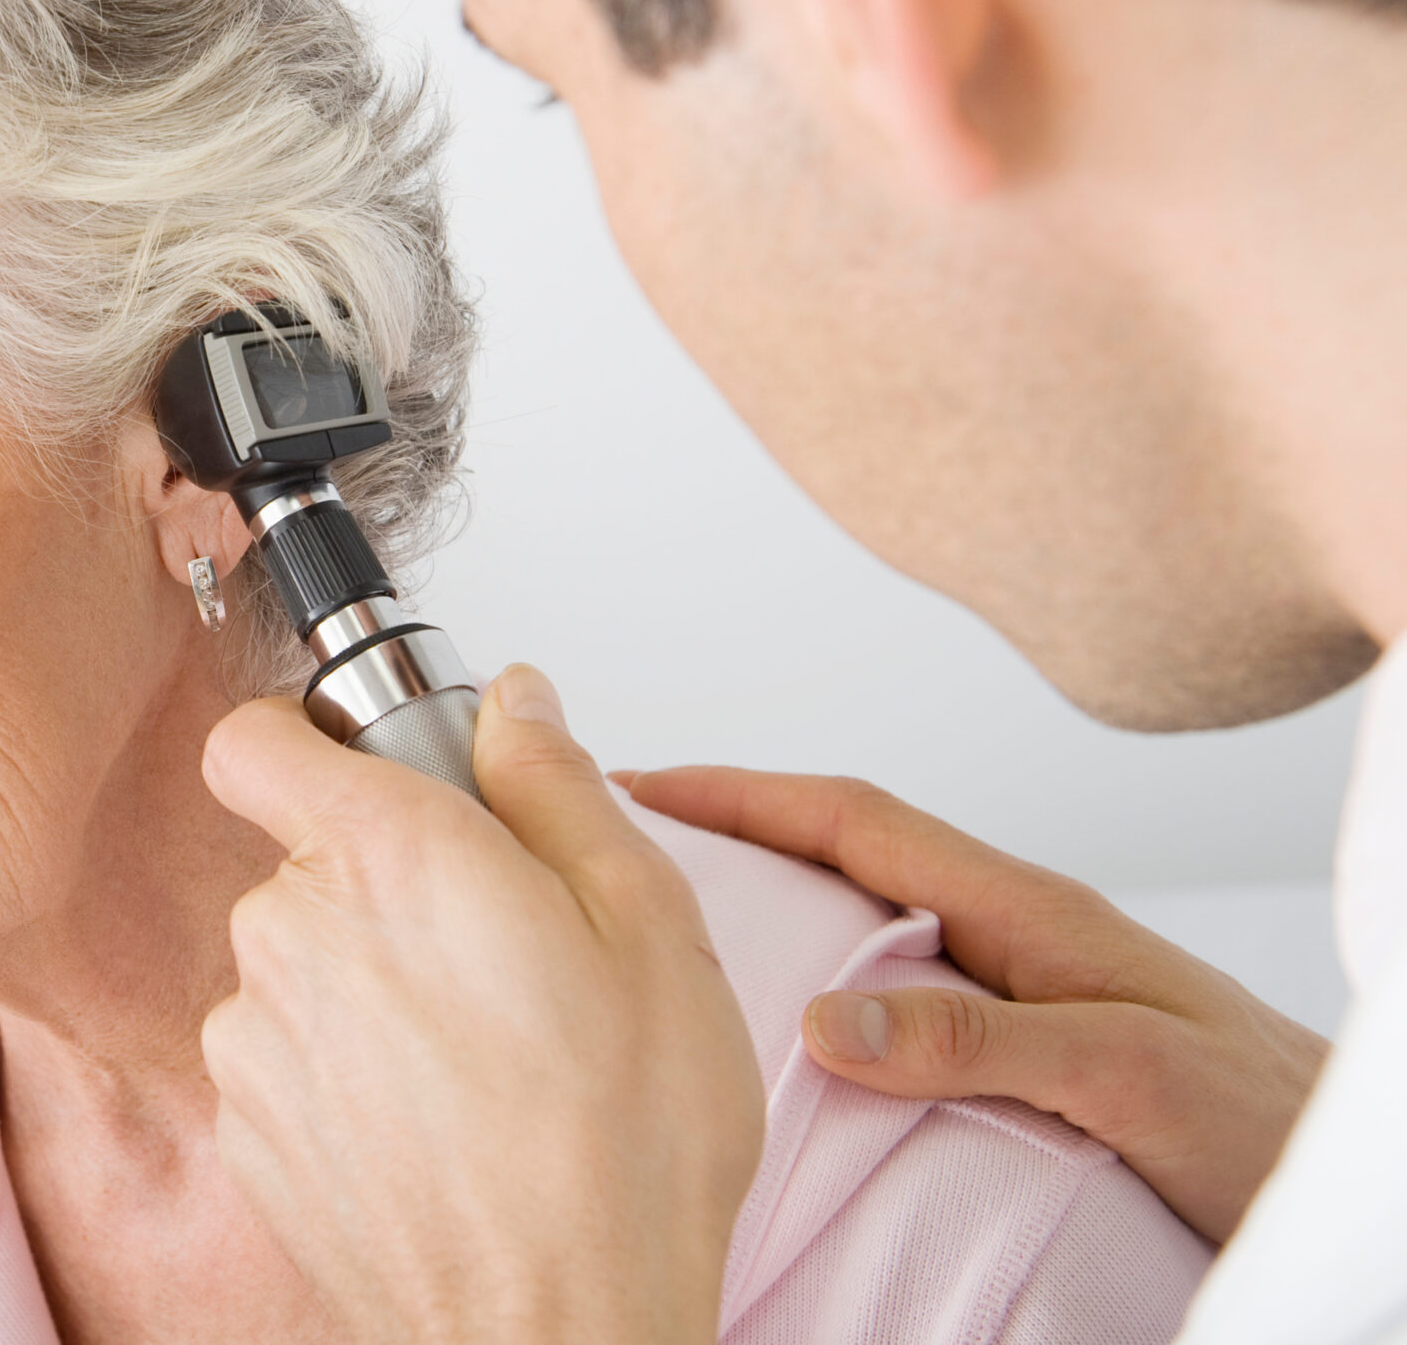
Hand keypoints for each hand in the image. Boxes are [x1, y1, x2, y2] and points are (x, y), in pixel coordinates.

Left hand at [199, 666, 763, 1344]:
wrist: (558, 1333)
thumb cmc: (620, 1150)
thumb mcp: (649, 924)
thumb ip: (558, 786)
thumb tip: (514, 706)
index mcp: (388, 855)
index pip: (254, 740)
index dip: (304, 739)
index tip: (370, 765)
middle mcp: (292, 934)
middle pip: (302, 857)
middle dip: (385, 879)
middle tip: (498, 940)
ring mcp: (255, 1041)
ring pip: (297, 961)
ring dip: (365, 982)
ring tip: (482, 1050)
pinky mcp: (247, 1131)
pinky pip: (283, 1056)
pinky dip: (343, 1069)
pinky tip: (438, 1116)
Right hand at [624, 765, 1329, 1243]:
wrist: (1350, 1183)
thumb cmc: (1266, 1121)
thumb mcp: (1126, 1071)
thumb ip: (979, 1038)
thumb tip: (823, 1016)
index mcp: (1028, 912)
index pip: (857, 822)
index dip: (743, 794)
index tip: (643, 783)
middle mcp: (1013, 936)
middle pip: (846, 857)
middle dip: (735, 833)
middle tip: (631, 843)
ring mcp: (1018, 988)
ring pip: (866, 925)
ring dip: (772, 907)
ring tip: (681, 927)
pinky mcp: (1025, 1048)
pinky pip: (894, 995)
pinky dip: (819, 984)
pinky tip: (785, 1028)